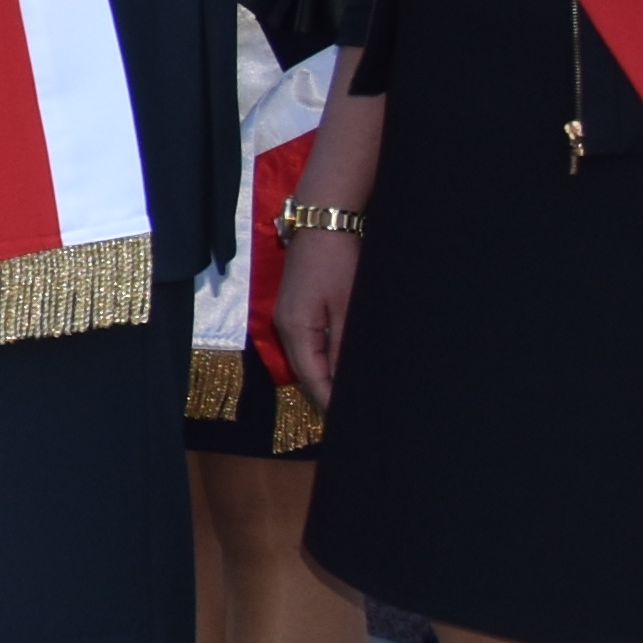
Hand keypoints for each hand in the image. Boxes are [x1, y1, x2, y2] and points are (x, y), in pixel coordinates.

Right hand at [269, 230, 355, 410]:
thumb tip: (349, 381)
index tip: (351, 423)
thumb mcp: (348, 307)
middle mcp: (286, 327)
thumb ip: (345, 346)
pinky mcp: (298, 306)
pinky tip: (344, 363)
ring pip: (308, 358)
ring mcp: (289, 316)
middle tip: (356, 412)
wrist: (324, 220)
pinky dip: (326, 357)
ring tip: (353, 393)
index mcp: (295, 330)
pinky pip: (310, 342)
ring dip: (327, 375)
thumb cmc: (338, 262)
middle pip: (306, 371)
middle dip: (328, 393)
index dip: (330, 403)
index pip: (311, 379)